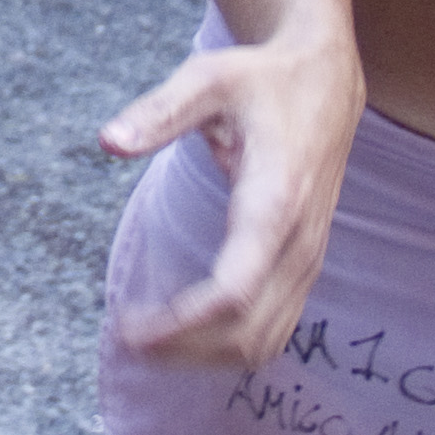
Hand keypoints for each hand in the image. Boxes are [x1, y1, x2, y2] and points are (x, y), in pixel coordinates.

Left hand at [101, 17, 363, 366]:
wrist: (327, 83)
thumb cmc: (261, 80)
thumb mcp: (207, 78)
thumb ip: (160, 111)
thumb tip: (108, 142)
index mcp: (275, 201)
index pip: (234, 289)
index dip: (182, 324)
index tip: (130, 331)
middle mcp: (299, 242)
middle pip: (246, 330)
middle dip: (184, 349)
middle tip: (124, 339)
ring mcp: (308, 260)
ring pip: (264, 341)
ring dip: (205, 356)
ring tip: (147, 343)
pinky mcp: (305, 267)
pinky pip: (275, 329)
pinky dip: (230, 346)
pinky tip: (186, 335)